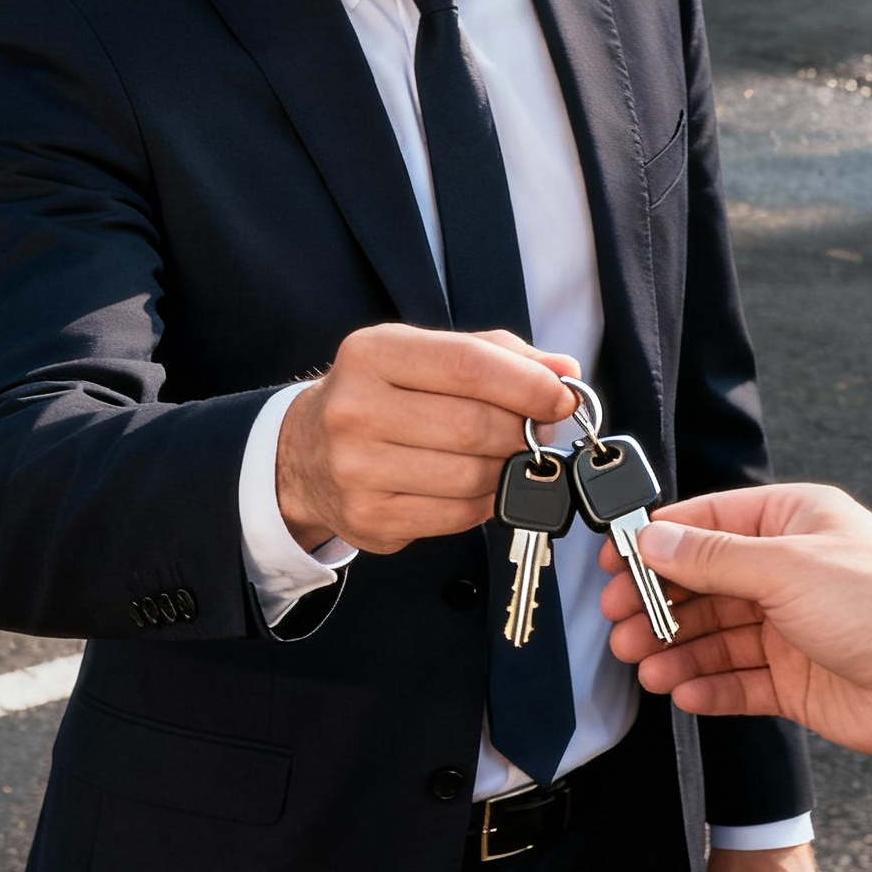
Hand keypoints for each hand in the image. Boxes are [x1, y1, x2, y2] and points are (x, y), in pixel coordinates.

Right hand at [277, 324, 577, 554]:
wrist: (306, 452)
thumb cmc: (382, 396)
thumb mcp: (427, 354)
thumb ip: (499, 356)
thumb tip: (565, 372)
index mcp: (373, 353)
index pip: (467, 366)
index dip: (528, 384)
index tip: (563, 396)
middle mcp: (355, 409)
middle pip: (474, 426)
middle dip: (523, 430)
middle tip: (539, 430)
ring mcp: (356, 470)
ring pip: (471, 475)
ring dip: (508, 469)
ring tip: (509, 457)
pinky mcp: (369, 518)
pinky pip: (457, 515)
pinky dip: (485, 501)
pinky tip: (481, 485)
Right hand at [599, 484, 871, 756]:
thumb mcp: (786, 565)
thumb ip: (713, 558)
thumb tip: (655, 540)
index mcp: (791, 523)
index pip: (707, 525)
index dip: (657, 544)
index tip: (616, 562)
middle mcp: (789, 572)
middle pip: (704, 584)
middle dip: (659, 604)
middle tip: (621, 623)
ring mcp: (792, 627)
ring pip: (716, 636)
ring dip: (677, 650)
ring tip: (645, 666)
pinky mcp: (798, 679)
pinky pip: (740, 681)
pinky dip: (709, 685)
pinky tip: (682, 690)